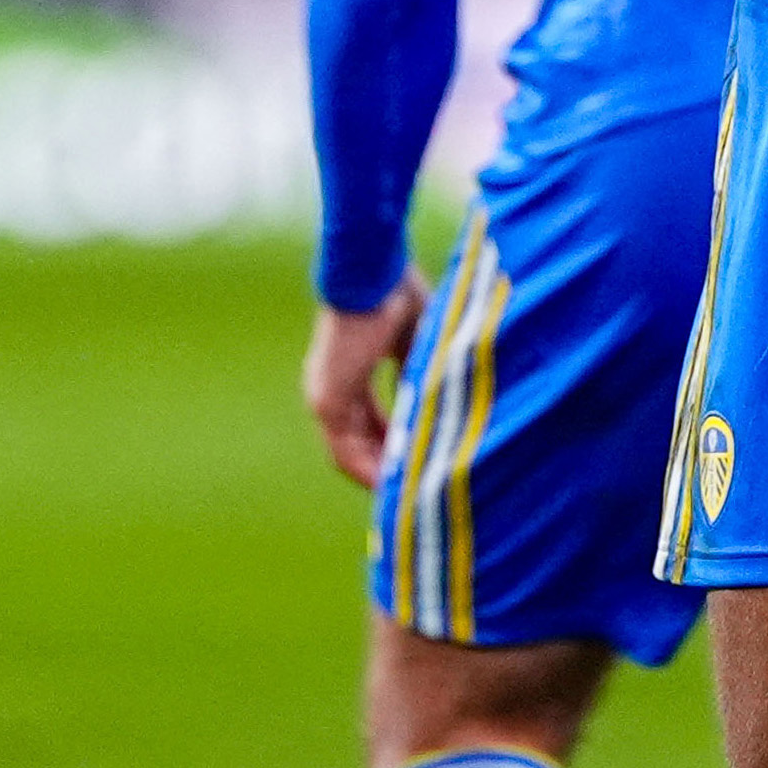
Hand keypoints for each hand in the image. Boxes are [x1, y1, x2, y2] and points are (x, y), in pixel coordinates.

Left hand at [303, 275, 425, 487]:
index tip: (418, 459)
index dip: (394, 439)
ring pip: (350, 452)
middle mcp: (332, 386)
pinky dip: (369, 470)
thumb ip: (421, 373)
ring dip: (379, 474)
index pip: (370, 417)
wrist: (373, 270)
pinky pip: (346, 450)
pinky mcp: (326, 400)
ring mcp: (325, 395)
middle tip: (414, 488)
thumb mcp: (417, 339)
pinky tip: (395, 484)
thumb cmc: (396, 291)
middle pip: (360, 440)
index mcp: (351, 368)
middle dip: (387, 464)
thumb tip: (442, 405)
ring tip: (409, 496)